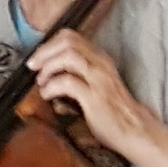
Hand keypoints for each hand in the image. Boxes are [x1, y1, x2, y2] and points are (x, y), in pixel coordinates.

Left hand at [29, 30, 155, 158]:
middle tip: (33, 65)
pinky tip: (47, 94)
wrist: (135, 130)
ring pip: (68, 55)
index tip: (38, 57)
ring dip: (48, 66)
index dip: (50, 44)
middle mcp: (100, 63)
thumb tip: (51, 75)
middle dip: (45, 51)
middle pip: (68, 41)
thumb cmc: (114, 111)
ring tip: (41, 81)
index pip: (72, 37)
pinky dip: (51, 86)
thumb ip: (79, 75)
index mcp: (100, 59)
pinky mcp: (94, 96)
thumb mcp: (98, 84)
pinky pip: (67, 82)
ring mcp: (99, 79)